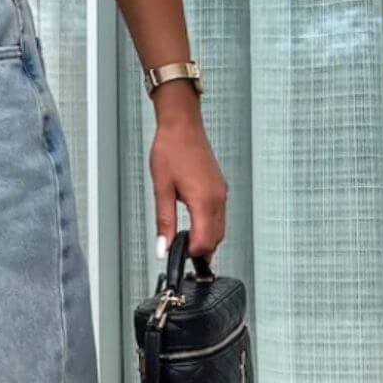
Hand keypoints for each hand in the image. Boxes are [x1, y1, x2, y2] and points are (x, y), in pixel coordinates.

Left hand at [148, 83, 227, 261]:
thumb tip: (163, 246)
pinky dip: (210, 227)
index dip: (191, 254)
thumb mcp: (162, 189)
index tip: (177, 257)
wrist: (182, 125)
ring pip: (220, 229)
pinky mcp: (220, 188)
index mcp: (204, 200)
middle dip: (201, 252)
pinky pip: (220, 216)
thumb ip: (164, 222)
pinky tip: (195, 227)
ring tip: (187, 245)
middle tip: (182, 255)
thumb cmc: (171, 149)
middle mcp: (217, 198)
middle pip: (216, 239)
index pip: (204, 241)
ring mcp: (221, 193)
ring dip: (206, 240)